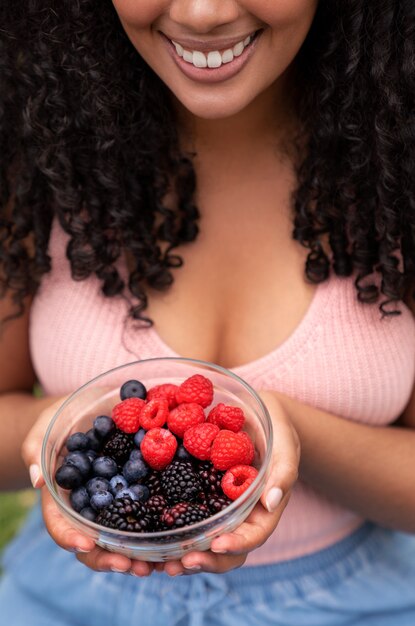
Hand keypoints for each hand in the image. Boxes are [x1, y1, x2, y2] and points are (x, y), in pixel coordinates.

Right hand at [21, 397, 154, 575]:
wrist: (91, 408)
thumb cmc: (60, 420)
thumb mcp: (44, 429)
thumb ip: (36, 450)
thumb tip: (38, 480)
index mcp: (63, 498)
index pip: (60, 525)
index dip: (70, 537)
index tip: (86, 544)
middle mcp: (89, 507)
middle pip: (95, 543)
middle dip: (112, 558)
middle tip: (132, 566)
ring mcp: (115, 501)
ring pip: (123, 537)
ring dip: (138, 554)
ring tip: (155, 564)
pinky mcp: (138, 490)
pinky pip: (148, 512)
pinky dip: (159, 529)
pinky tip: (174, 540)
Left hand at [161, 390, 299, 575]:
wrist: (257, 415)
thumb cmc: (278, 430)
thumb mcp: (286, 444)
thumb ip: (283, 471)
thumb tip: (272, 501)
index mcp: (264, 509)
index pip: (253, 536)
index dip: (236, 544)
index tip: (216, 544)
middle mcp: (240, 516)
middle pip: (225, 550)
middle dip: (204, 561)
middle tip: (179, 564)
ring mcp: (218, 508)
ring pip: (203, 541)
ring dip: (182, 556)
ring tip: (159, 562)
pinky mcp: (199, 495)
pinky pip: (184, 517)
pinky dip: (169, 531)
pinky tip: (149, 538)